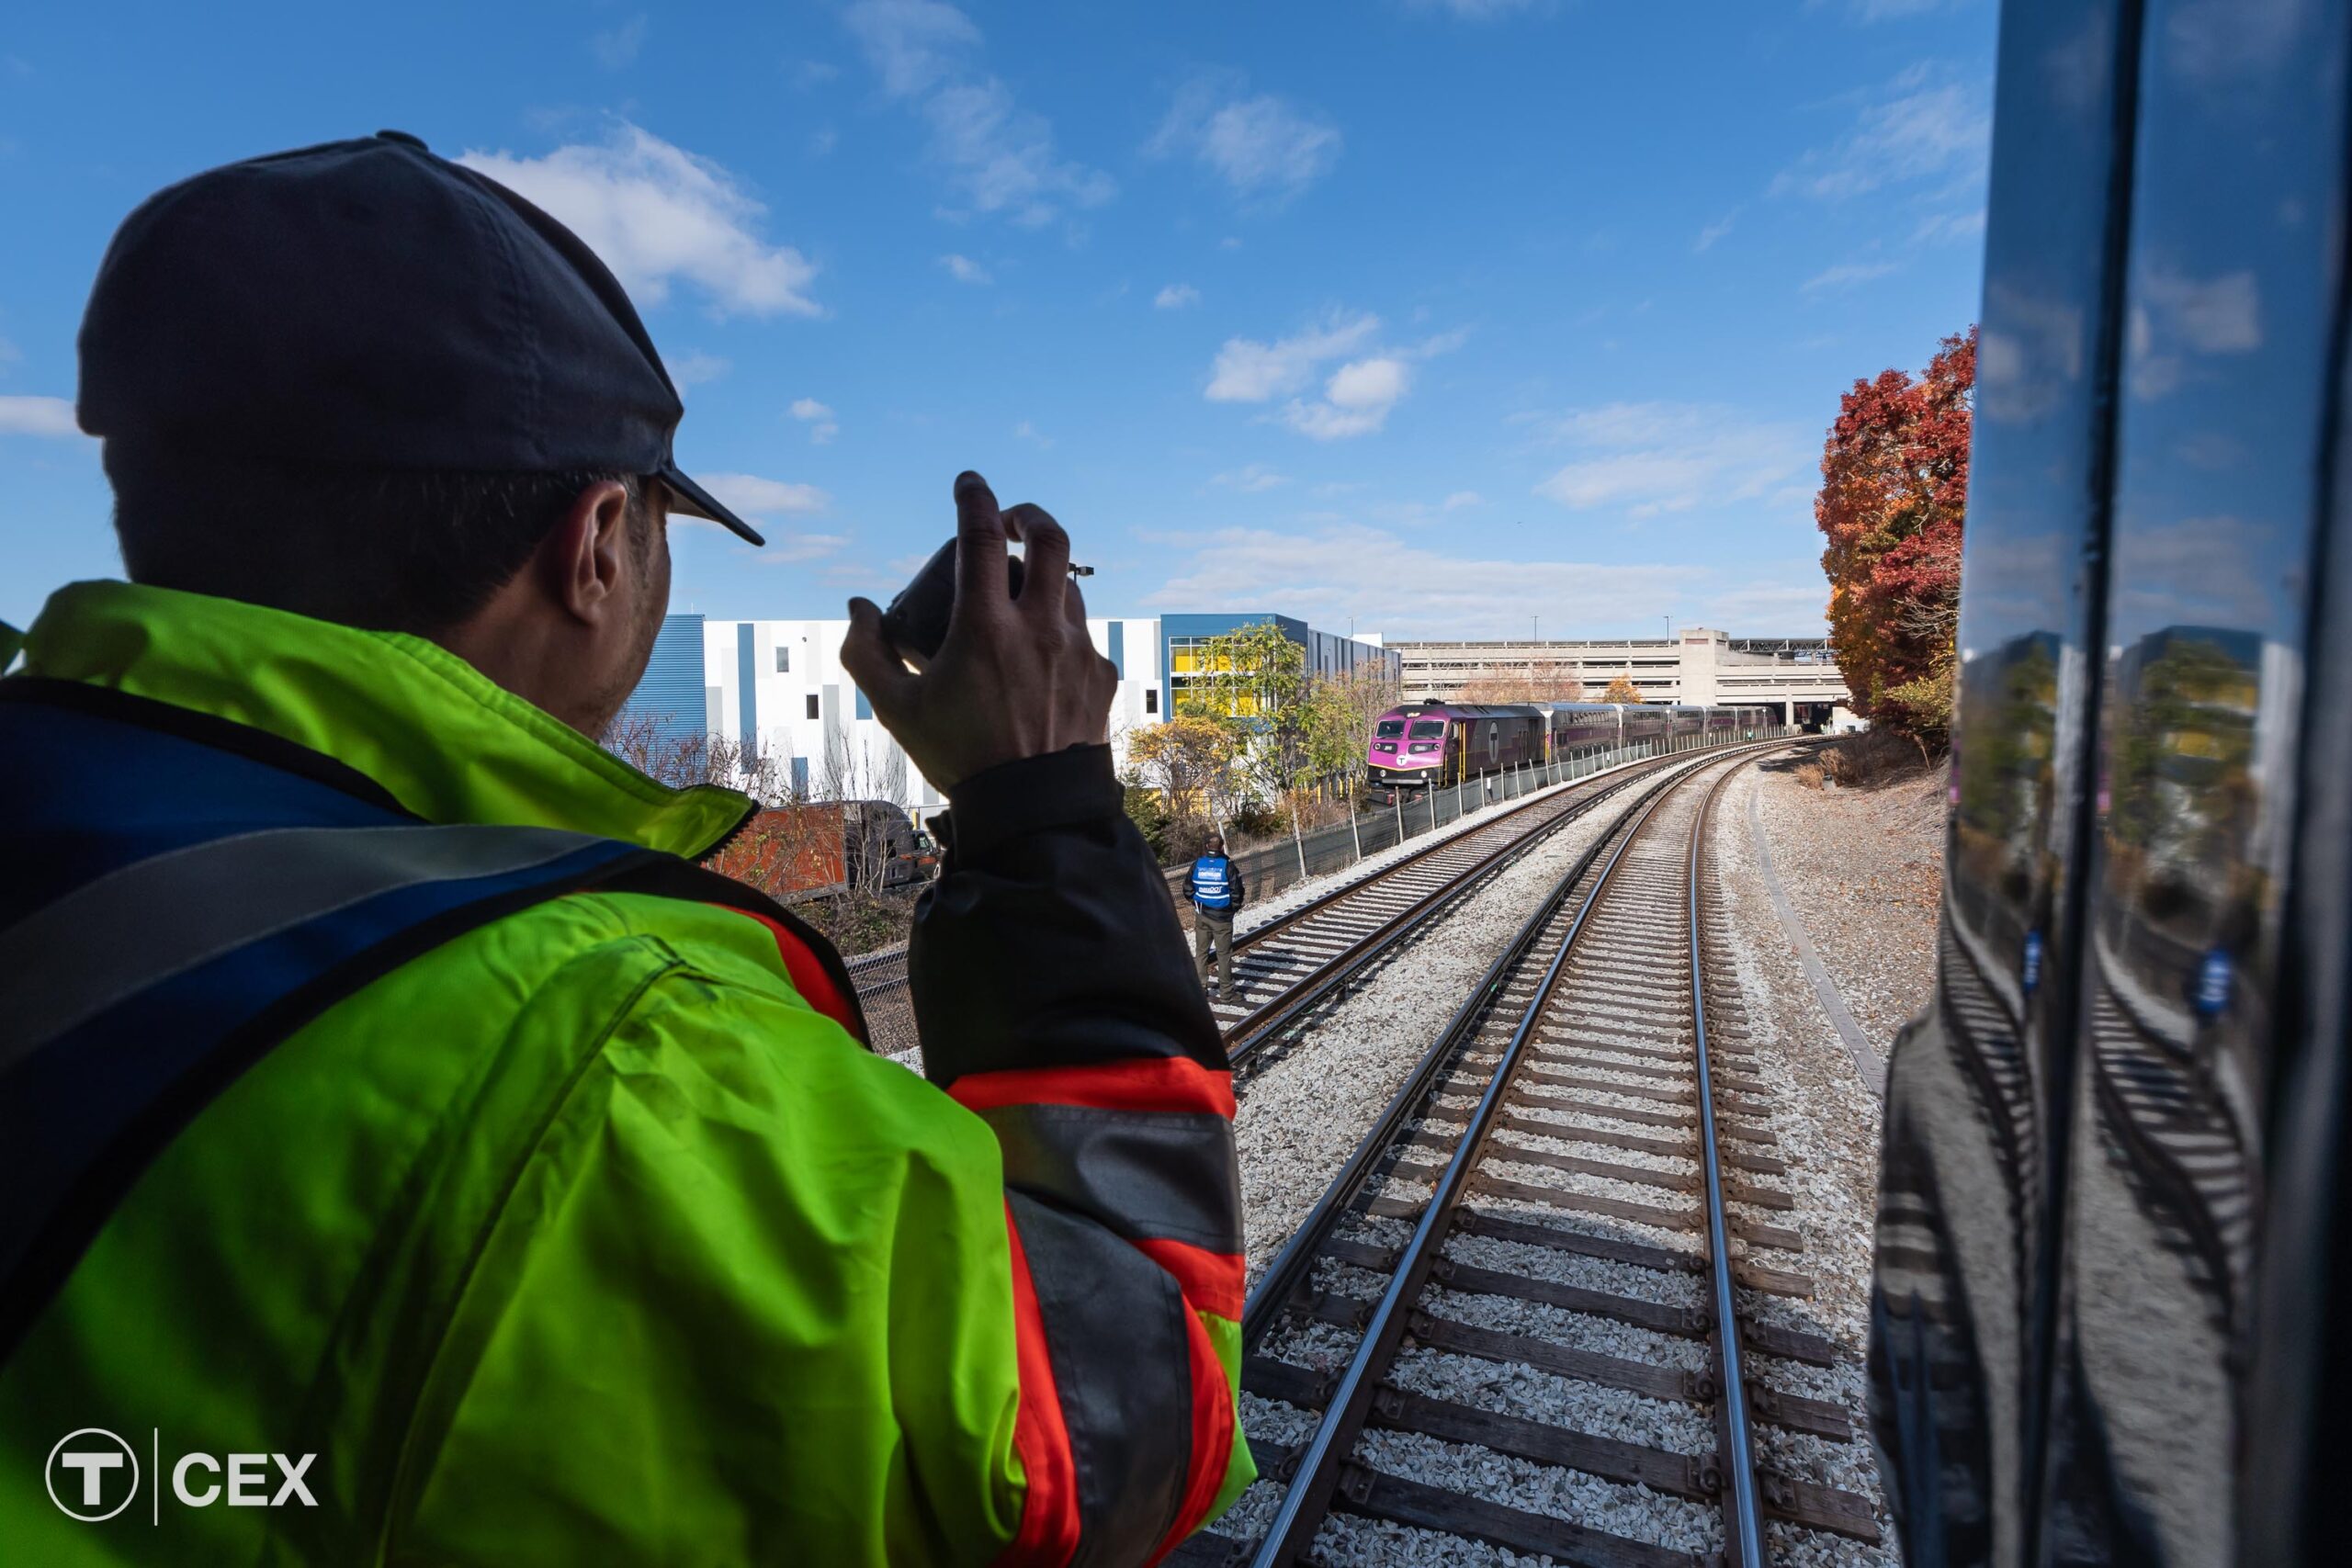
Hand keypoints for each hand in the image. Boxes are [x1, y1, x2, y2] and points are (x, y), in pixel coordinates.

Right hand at [842, 470, 1116, 791]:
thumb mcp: (896, 710)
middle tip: (1009, 521)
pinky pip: (1083, 637)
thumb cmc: (959, 759)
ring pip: (1070, 587)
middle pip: (1051, 538)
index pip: (981, 535)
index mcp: (986, 627)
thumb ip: (864, 652)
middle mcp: (1039, 628)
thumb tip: (858, 607)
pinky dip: (1060, 635)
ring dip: (1045, 580)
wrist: (1032, 811)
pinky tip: (1042, 661)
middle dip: (1029, 514)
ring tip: (1020, 601)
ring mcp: (1077, 649)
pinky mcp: (1101, 675)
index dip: (974, 497)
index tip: (968, 483)